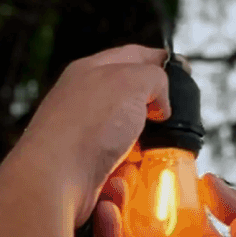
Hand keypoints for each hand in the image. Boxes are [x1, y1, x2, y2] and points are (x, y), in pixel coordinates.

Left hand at [4, 45, 171, 225]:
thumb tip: (159, 104)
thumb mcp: (132, 82)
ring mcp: (83, 139)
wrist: (53, 180)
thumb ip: (155, 79)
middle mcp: (83, 103)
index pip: (132, 56)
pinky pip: (119, 174)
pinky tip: (122, 180)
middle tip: (168, 123)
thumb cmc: (86, 126)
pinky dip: (125, 179)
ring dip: (141, 154)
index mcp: (90, 71)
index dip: (160, 62)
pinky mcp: (83, 171)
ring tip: (142, 157)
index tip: (182, 71)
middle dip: (154, 117)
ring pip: (129, 143)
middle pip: (132, 103)